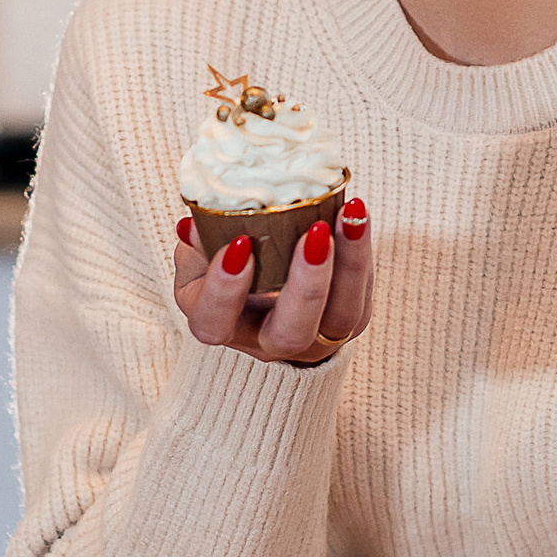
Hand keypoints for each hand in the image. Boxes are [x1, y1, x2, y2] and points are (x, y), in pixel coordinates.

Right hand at [174, 197, 371, 365]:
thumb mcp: (200, 261)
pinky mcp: (349, 322)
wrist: (268, 298)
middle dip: (306, 285)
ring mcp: (314, 338)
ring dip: (349, 263)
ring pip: (341, 317)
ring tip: (349, 214)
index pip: (214, 322)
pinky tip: (356, 215)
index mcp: (220, 326)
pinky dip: (361, 253)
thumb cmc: (229, 271)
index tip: (238, 244)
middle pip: (290, 333)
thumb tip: (195, 223)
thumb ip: (197, 243)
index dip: (224, 290)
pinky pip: (362, 294)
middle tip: (314, 233)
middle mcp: (268, 342)